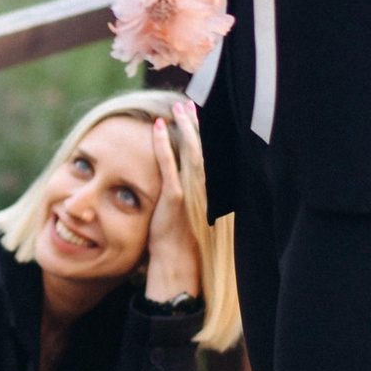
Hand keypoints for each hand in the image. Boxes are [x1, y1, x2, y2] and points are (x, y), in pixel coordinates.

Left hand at [142, 103, 203, 305]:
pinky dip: (163, 145)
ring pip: (191, 151)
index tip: (198, 115)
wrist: (178, 266)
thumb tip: (187, 181)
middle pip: (205, 147)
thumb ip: (192, 193)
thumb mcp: (190, 214)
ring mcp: (192, 193)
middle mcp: (206, 189)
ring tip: (179, 108)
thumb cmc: (180, 242)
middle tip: (188, 104)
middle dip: (197, 124)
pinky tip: (159, 128)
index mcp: (211, 191)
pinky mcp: (176, 198)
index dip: (205, 133)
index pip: (210, 155)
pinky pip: (169, 165)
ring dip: (185, 127)